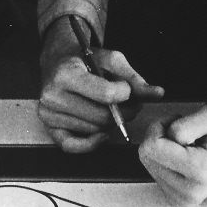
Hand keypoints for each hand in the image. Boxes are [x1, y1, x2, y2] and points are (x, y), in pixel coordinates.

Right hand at [38, 18, 162, 152]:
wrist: (57, 62)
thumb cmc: (85, 60)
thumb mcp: (111, 60)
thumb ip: (134, 79)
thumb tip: (157, 94)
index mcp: (66, 73)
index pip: (107, 94)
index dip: (126, 93)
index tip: (125, 88)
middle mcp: (52, 95)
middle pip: (102, 117)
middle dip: (123, 112)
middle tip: (128, 104)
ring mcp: (48, 113)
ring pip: (94, 129)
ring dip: (110, 123)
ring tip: (110, 109)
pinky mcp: (49, 127)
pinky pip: (73, 146)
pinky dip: (91, 144)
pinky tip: (102, 133)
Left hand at [137, 103, 206, 202]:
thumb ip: (187, 123)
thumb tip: (167, 135)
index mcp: (200, 171)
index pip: (150, 147)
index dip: (161, 126)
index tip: (179, 122)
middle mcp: (190, 191)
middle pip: (145, 156)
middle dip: (161, 137)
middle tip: (186, 133)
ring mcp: (183, 198)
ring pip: (148, 163)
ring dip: (164, 148)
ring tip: (189, 145)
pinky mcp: (178, 199)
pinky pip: (155, 173)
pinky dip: (165, 160)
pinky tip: (184, 157)